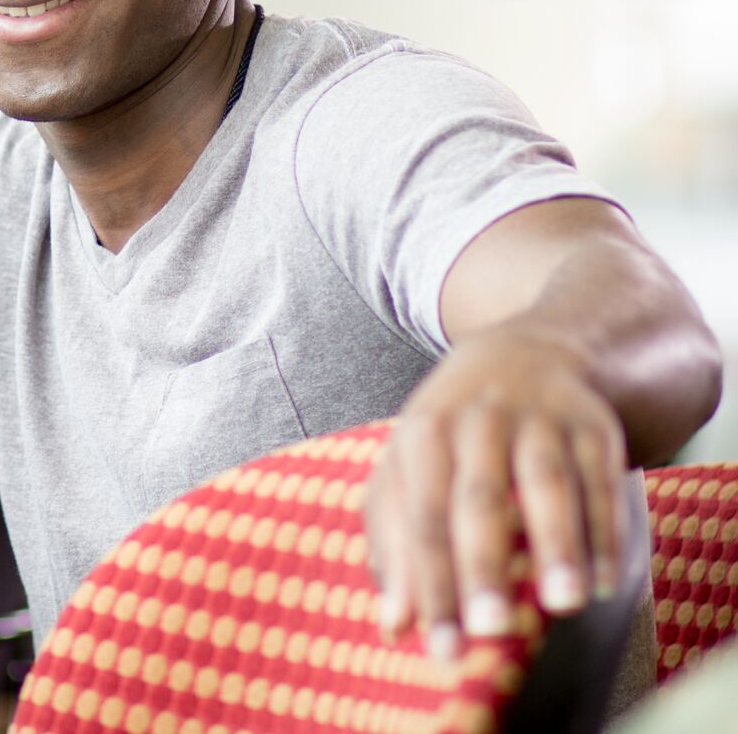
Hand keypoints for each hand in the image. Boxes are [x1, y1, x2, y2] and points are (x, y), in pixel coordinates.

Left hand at [365, 331, 628, 659]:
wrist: (526, 352)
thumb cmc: (454, 431)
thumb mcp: (411, 468)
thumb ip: (396, 543)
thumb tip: (394, 625)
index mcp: (423, 432)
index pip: (420, 517)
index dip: (427, 582)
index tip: (435, 645)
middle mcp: (477, 420)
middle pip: (477, 499)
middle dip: (481, 566)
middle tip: (488, 631)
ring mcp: (539, 418)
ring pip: (546, 482)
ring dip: (556, 544)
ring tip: (561, 605)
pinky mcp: (593, 425)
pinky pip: (600, 480)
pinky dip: (603, 531)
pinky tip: (603, 582)